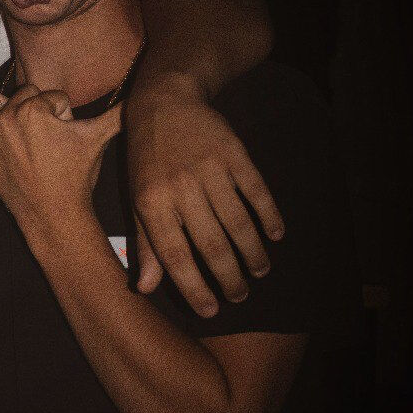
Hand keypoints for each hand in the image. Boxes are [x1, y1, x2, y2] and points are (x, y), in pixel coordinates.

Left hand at [0, 84, 120, 232]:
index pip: (50, 94)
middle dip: (38, 110)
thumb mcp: (100, 138)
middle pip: (22, 96)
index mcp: (36, 110)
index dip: (63, 113)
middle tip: (50, 141)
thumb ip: (121, 112)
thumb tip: (147, 91)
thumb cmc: (77, 177)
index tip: (67, 137)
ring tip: (11, 119)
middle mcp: (7, 118)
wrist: (55, 217)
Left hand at [124, 75, 283, 317]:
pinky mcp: (234, 153)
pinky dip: (269, 215)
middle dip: (229, 277)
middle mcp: (181, 188)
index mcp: (151, 202)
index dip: (194, 287)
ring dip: (252, 253)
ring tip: (259, 272)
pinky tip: (275, 235)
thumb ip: (145, 245)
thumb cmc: (146, 159)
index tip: (210, 311)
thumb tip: (145, 289)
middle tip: (239, 296)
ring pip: (237, 222)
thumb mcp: (137, 199)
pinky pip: (256, 191)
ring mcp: (210, 169)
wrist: (165, 101)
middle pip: (211, 244)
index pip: (175, 256)